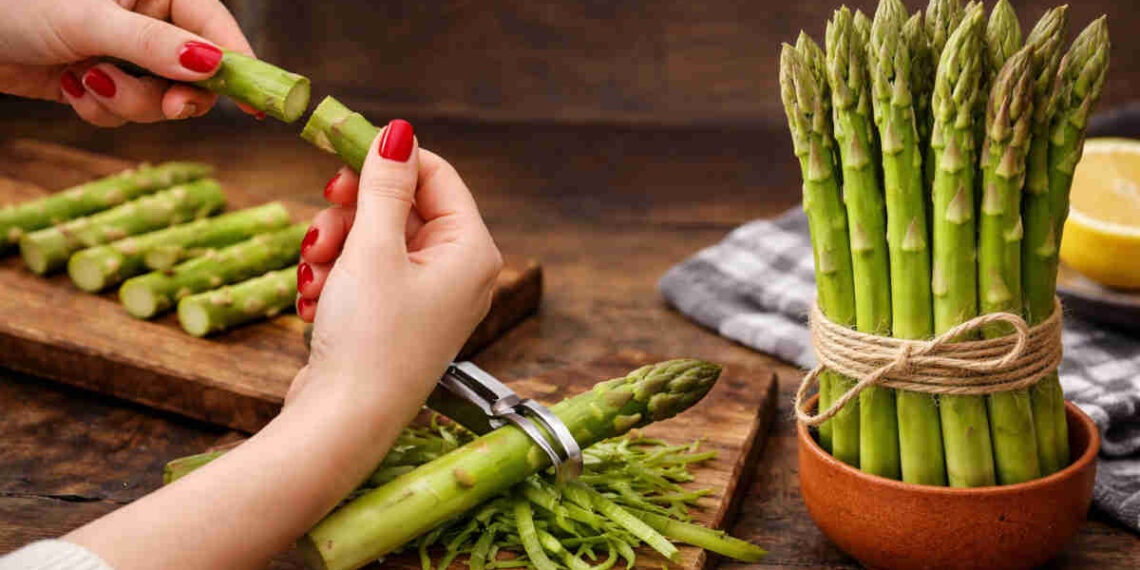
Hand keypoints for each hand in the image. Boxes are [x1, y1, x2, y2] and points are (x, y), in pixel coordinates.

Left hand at [0, 0, 257, 125]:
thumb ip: (153, 44)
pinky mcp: (100, 80)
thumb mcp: (90, 21)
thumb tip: (213, 65)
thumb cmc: (15, 5)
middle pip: (196, 73)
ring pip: (158, 99)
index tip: (261, 102)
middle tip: (167, 107)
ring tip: (88, 81)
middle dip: (175, 95)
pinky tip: (69, 86)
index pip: (216, 28)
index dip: (241, 66)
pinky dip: (100, 109)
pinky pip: (124, 111)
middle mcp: (146, 21)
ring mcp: (124, 53)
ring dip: (127, 102)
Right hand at [291, 119, 502, 414]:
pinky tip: (316, 302)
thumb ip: (385, 186)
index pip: (436, 175)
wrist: (342, 424)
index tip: (337, 152)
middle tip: (322, 224)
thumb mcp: (374, 249)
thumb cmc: (368, 340)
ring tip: (316, 276)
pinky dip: (335, 279)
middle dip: (351, 215)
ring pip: (373, 239)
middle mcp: (458, 272)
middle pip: (400, 207)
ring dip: (334, 249)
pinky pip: (363, 274)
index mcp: (472, 251)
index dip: (386, 160)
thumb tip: (400, 133)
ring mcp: (427, 298)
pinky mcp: (395, 319)